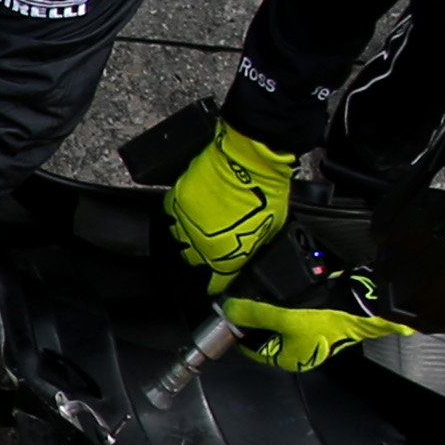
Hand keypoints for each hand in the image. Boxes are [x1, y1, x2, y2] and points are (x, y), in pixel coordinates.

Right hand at [164, 120, 297, 285]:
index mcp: (227, 254)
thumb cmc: (265, 189)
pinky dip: (181, 216)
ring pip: (181, 239)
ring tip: (203, 228)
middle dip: (206, 257)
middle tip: (217, 247)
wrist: (250, 158)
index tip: (218, 285)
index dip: (219, 284)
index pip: (218, 281)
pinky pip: (172, 215)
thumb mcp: (271, 227)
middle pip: (195, 261)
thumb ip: (254, 246)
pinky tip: (193, 211)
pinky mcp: (177, 200)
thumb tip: (247, 254)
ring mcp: (186, 222)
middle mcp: (201, 243)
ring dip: (192, 237)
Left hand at [216, 227, 408, 372]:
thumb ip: (253, 314)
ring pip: (282, 323)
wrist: (367, 303)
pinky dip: (289, 303)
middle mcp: (301, 351)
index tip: (229, 317)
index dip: (238, 332)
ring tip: (262, 294)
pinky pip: (297, 313)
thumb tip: (228, 310)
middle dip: (255, 319)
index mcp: (289, 358)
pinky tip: (287, 292)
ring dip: (272, 309)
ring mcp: (314, 336)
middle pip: (266, 335)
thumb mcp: (284, 316)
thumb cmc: (332, 317)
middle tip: (243, 301)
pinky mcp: (324, 320)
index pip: (252, 349)